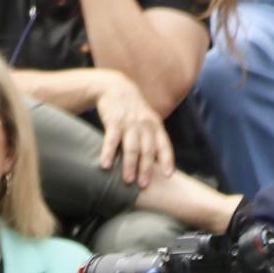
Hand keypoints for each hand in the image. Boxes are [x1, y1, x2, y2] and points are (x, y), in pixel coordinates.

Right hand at [94, 73, 173, 187]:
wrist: (114, 87)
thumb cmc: (131, 108)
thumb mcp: (146, 118)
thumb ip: (151, 136)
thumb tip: (156, 161)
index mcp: (155, 125)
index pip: (164, 145)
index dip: (167, 161)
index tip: (167, 175)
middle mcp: (144, 125)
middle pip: (148, 151)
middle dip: (146, 170)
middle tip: (143, 185)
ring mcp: (129, 123)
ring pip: (132, 148)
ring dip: (130, 166)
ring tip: (127, 181)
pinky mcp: (113, 121)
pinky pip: (112, 140)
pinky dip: (109, 153)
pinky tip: (106, 165)